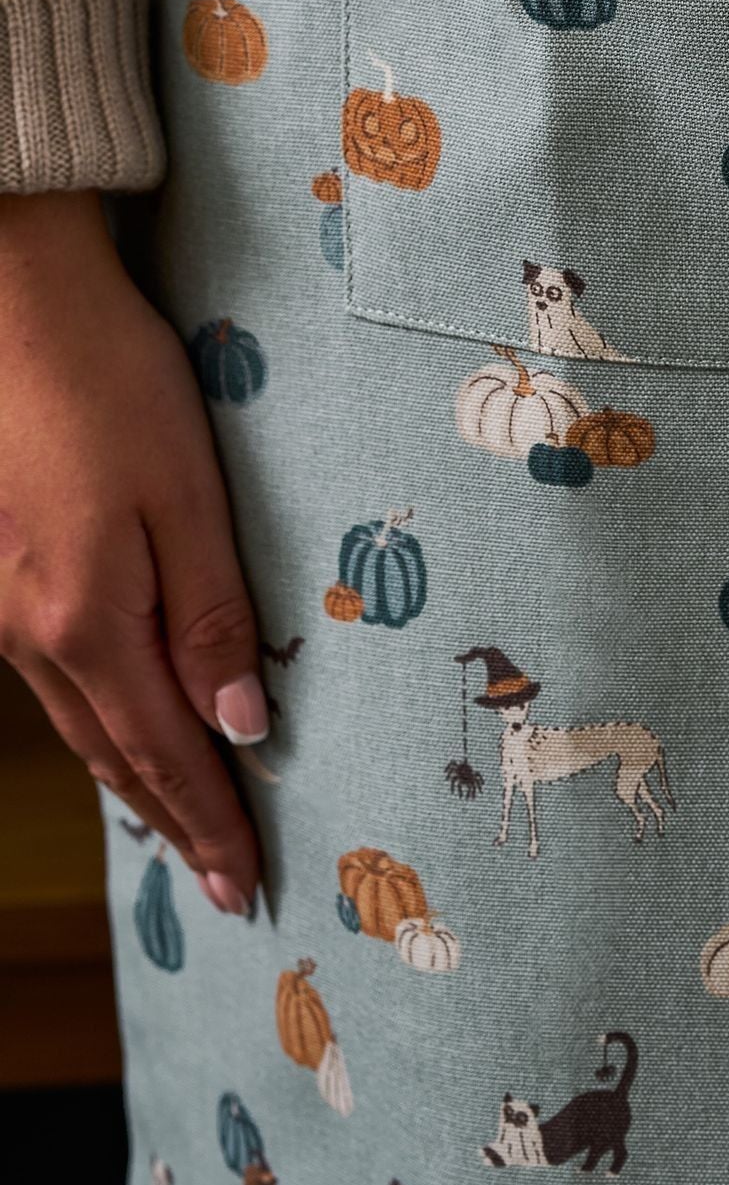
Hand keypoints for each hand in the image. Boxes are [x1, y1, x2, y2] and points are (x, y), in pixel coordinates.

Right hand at [0, 191, 262, 913]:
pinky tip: (119, 727)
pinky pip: (56, 681)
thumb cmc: (111, 382)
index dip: (211, 819)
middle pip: (118, 754)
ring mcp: (5, 606)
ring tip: (180, 826)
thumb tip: (242, 728)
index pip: (167, 752)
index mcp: (89, 622)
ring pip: (80, 723)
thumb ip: (213, 615)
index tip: (247, 882)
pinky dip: (98, 724)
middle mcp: (33, 633)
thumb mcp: (187, 495)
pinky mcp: (1, 570)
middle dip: (176, 820)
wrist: (13, 301)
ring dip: (134, 780)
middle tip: (225, 883)